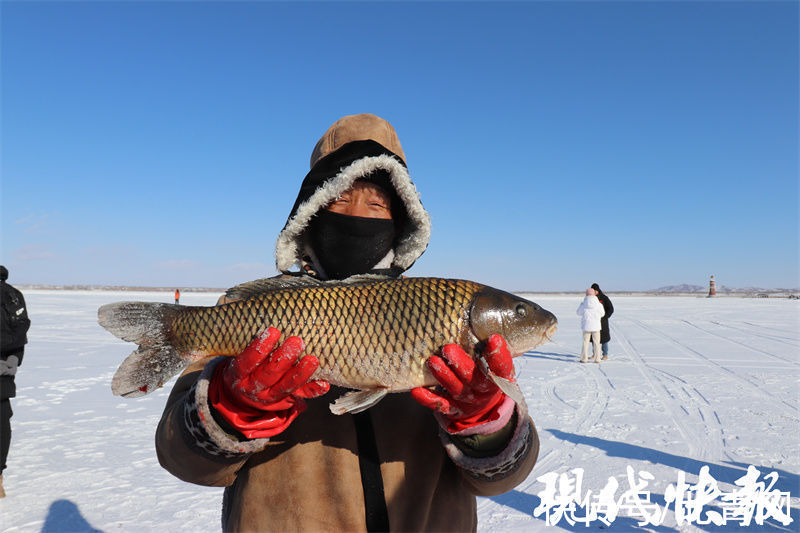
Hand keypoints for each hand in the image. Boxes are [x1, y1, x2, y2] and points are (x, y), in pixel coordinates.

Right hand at [208, 327, 328, 438]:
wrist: (246, 395)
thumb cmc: (247, 364)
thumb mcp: (239, 353)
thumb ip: (248, 336)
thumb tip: (252, 304)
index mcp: (240, 374)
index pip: (246, 362)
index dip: (258, 348)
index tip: (273, 331)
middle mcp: (253, 387)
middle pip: (268, 374)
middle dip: (283, 359)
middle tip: (297, 342)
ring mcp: (271, 396)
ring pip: (285, 386)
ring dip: (300, 373)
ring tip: (312, 359)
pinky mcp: (287, 399)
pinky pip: (302, 396)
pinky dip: (313, 390)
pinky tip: (324, 384)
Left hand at [411, 334, 515, 433]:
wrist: (483, 406)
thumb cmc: (485, 373)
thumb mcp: (494, 363)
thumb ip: (488, 346)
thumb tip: (483, 317)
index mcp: (498, 378)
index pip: (502, 367)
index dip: (499, 355)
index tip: (494, 339)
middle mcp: (483, 390)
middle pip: (474, 379)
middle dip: (461, 364)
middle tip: (448, 348)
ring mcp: (467, 401)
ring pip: (455, 389)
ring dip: (444, 376)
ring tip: (433, 361)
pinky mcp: (452, 409)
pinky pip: (440, 405)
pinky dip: (428, 398)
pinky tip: (417, 390)